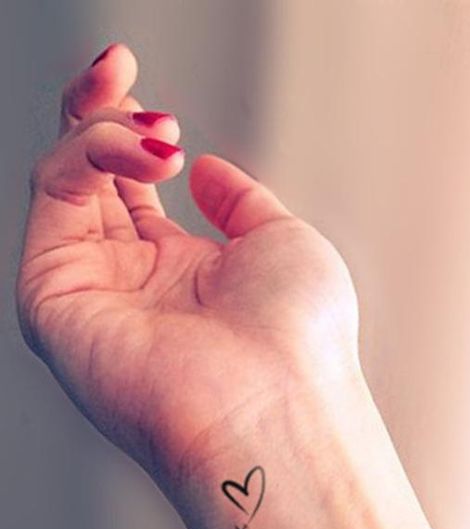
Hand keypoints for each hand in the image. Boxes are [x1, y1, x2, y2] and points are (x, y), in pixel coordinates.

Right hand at [16, 44, 359, 493]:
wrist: (280, 403)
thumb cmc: (300, 338)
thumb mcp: (284, 243)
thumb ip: (240, 202)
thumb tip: (203, 169)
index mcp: (186, 272)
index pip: (137, 189)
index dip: (137, 133)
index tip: (156, 99)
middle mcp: (135, 281)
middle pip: (91, 177)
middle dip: (101, 111)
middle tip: (123, 69)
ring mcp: (94, 289)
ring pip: (64, 179)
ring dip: (101, 129)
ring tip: (157, 130)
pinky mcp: (54, 299)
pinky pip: (54, 199)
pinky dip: (89, 156)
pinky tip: (144, 153)